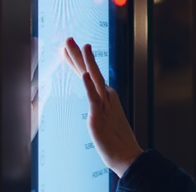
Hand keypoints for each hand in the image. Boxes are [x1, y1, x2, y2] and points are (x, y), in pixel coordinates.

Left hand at [62, 37, 142, 177]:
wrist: (128, 156)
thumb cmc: (116, 141)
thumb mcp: (106, 120)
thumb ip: (100, 110)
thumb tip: (96, 105)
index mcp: (107, 97)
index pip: (89, 75)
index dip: (78, 62)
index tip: (68, 50)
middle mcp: (106, 96)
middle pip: (90, 71)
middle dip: (78, 54)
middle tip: (68, 39)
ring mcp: (104, 104)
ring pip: (93, 78)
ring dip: (84, 61)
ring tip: (77, 46)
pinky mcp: (99, 116)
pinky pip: (93, 98)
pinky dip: (89, 86)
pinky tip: (84, 75)